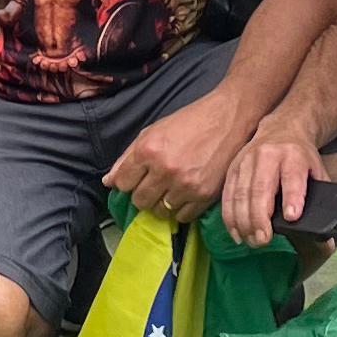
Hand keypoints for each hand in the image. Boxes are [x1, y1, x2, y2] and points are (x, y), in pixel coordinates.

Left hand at [106, 87, 257, 223]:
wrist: (227, 119)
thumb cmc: (188, 122)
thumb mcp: (152, 132)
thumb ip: (127, 158)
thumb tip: (108, 182)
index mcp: (148, 150)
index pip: (123, 184)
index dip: (127, 182)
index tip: (136, 179)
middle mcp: (164, 170)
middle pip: (140, 201)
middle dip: (143, 194)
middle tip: (154, 184)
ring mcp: (185, 185)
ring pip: (160, 212)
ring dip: (162, 203)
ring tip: (170, 188)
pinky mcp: (204, 195)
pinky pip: (183, 217)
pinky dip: (181, 209)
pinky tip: (184, 194)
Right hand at [220, 120, 336, 248]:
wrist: (283, 128)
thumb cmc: (302, 157)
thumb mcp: (317, 171)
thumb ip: (320, 201)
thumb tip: (326, 240)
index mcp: (294, 155)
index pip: (292, 177)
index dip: (292, 197)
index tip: (292, 217)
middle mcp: (268, 155)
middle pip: (260, 188)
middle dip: (260, 217)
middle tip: (263, 240)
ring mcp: (247, 160)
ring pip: (241, 193)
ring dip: (243, 221)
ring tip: (250, 241)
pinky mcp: (233, 167)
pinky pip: (228, 194)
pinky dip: (230, 216)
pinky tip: (236, 232)